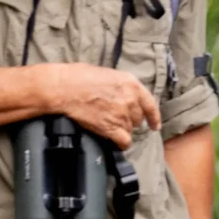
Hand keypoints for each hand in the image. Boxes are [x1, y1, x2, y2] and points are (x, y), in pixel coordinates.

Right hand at [39, 63, 160, 148]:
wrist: (64, 89)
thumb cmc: (79, 77)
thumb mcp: (108, 74)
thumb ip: (121, 86)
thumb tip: (124, 93)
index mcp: (132, 84)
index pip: (150, 105)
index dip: (154, 117)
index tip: (154, 125)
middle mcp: (131, 100)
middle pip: (138, 119)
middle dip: (129, 120)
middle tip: (116, 118)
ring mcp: (122, 115)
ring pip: (130, 130)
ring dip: (122, 130)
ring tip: (108, 126)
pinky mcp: (111, 128)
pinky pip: (124, 142)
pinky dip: (120, 144)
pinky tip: (115, 142)